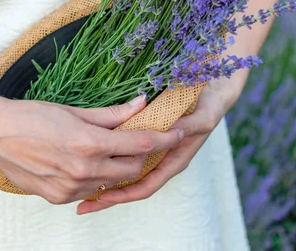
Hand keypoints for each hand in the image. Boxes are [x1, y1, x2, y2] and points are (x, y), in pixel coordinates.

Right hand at [0, 90, 185, 204]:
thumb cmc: (30, 116)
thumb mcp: (73, 110)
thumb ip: (111, 114)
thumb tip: (141, 104)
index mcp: (90, 144)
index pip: (141, 144)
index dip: (164, 139)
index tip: (177, 133)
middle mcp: (84, 171)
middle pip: (131, 168)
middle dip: (139, 155)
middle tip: (135, 140)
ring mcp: (71, 188)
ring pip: (111, 182)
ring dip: (116, 167)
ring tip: (105, 150)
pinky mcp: (58, 198)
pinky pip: (89, 191)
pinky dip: (94, 178)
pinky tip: (84, 162)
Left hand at [76, 77, 241, 214]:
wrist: (214, 90)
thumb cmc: (208, 103)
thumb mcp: (202, 116)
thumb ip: (189, 126)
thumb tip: (173, 131)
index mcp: (175, 160)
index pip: (147, 185)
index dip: (124, 193)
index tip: (102, 196)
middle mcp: (164, 161)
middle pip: (133, 186)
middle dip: (109, 197)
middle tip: (83, 205)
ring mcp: (155, 154)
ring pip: (127, 175)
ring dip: (105, 185)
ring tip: (81, 196)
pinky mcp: (147, 142)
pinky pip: (126, 159)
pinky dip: (109, 165)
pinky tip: (91, 167)